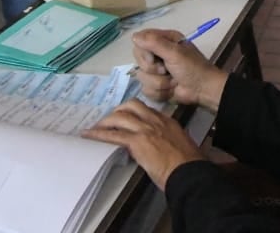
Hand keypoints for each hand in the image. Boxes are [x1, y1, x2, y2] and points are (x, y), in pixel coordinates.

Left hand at [82, 100, 205, 189]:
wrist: (189, 173)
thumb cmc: (189, 165)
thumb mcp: (181, 145)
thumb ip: (168, 140)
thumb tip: (160, 147)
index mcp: (168, 122)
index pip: (146, 109)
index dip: (133, 113)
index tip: (126, 117)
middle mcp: (156, 121)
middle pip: (131, 105)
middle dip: (118, 111)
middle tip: (110, 120)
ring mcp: (145, 129)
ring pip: (119, 117)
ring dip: (106, 122)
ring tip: (96, 128)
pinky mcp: (136, 141)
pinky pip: (113, 135)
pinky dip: (99, 134)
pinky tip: (90, 135)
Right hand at [128, 29, 228, 111]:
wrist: (202, 90)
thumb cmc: (192, 67)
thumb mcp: (175, 52)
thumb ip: (154, 43)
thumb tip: (134, 37)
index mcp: (163, 40)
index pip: (139, 41)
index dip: (143, 52)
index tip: (154, 58)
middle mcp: (157, 53)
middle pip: (138, 59)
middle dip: (153, 69)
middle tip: (167, 70)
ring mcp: (156, 71)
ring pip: (142, 77)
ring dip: (160, 82)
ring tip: (173, 81)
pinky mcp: (156, 86)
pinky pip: (146, 90)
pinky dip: (160, 92)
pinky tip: (171, 89)